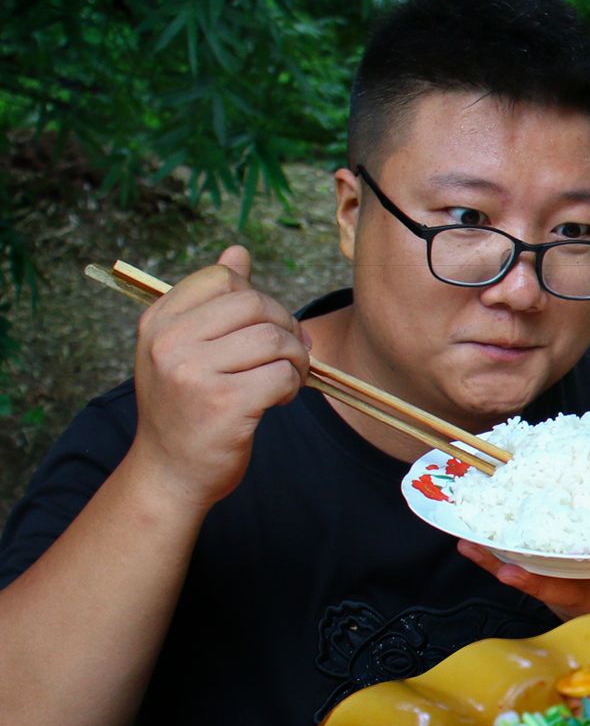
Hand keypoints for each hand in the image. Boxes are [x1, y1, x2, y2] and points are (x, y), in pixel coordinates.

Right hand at [129, 246, 309, 508]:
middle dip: (285, 328)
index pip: (223, 278)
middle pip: (255, 304)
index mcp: (159, 321)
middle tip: (287, 356)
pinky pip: (282, 375)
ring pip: (274, 339)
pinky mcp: (223, 403)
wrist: (170, 473)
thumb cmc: (187, 409)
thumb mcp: (185, 349)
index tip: (263, 328)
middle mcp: (169, 342)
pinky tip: (277, 400)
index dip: (257, 300)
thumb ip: (212, 301)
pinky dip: (292, 386)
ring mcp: (193, 372)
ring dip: (295, 359)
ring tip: (285, 379)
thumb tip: (238, 251)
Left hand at [458, 433, 589, 619]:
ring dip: (504, 569)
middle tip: (510, 573)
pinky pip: (526, 579)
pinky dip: (498, 564)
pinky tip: (469, 544)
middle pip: (572, 596)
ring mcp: (581, 599)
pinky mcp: (560, 595)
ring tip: (472, 547)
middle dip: (541, 584)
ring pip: (540, 588)